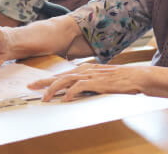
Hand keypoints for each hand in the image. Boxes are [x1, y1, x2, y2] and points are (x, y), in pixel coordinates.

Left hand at [27, 63, 147, 100]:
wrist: (137, 76)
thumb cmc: (121, 79)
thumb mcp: (102, 79)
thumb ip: (90, 82)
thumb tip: (78, 90)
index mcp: (86, 69)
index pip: (62, 73)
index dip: (48, 79)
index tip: (36, 84)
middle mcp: (86, 70)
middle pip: (60, 75)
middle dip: (44, 81)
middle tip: (30, 87)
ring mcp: (92, 75)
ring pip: (67, 80)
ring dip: (54, 89)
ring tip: (45, 97)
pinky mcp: (98, 82)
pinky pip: (81, 87)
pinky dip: (71, 92)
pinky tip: (65, 98)